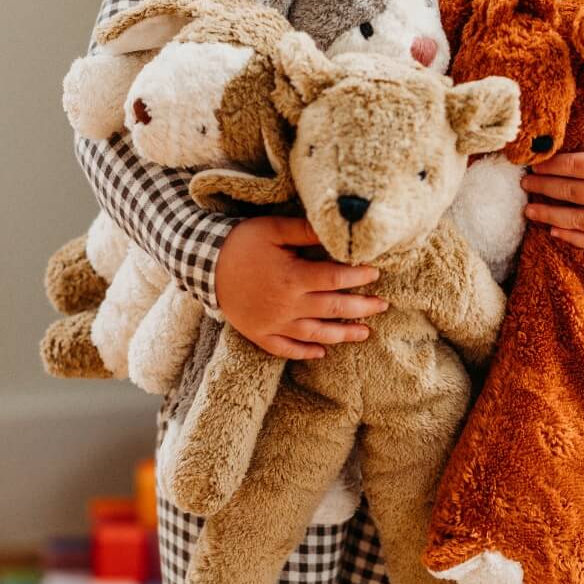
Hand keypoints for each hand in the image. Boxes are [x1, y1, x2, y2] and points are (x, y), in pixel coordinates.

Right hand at [215, 216, 388, 359]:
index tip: (376, 273)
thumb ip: (306, 232)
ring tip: (364, 333)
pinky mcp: (259, 334)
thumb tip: (337, 231)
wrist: (200, 263)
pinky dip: (305, 353)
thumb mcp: (274, 230)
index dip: (359, 276)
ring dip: (343, 334)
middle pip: (333, 308)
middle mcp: (287, 305)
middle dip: (362, 308)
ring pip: (316, 334)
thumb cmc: (240, 242)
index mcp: (293, 277)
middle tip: (382, 306)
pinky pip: (285, 349)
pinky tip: (322, 353)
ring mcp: (273, 323)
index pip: (336, 279)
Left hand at [521, 93, 583, 251]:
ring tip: (529, 210)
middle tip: (524, 185)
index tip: (534, 166)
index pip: (575, 167)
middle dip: (543, 188)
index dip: (551, 166)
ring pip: (575, 220)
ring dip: (549, 216)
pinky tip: (553, 230)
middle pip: (570, 192)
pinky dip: (571, 237)